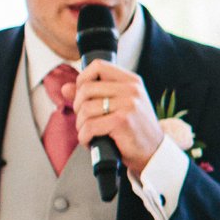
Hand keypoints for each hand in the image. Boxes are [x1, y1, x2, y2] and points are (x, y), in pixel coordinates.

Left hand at [72, 60, 164, 178]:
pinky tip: (92, 141)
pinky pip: (89, 126)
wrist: (154, 153)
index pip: (98, 66)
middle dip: (78, 107)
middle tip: (86, 120)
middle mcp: (132, 89)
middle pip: (86, 88)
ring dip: (81, 125)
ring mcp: (128, 104)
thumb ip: (92, 95)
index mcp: (132, 81)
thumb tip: (65, 88)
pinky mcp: (122, 122)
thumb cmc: (134, 129)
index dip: (83, 79)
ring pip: (85, 108)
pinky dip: (85, 137)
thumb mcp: (117, 106)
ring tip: (90, 133)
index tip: (83, 96)